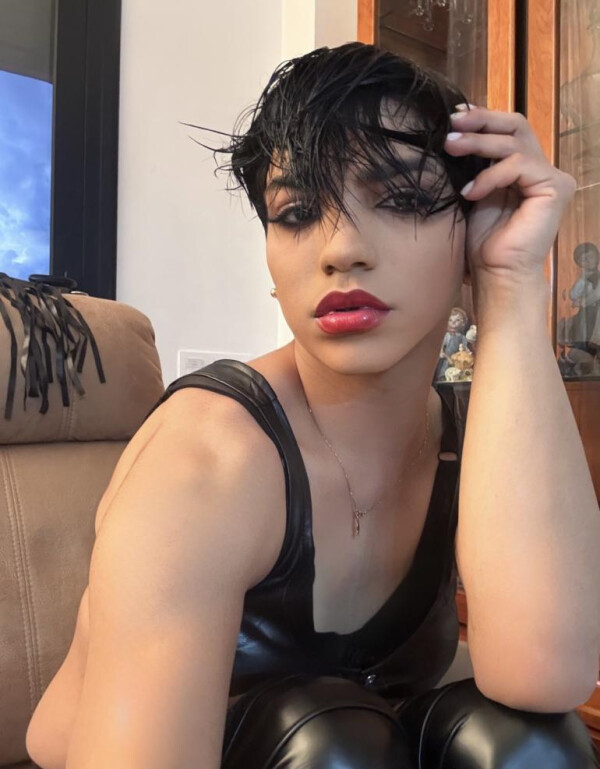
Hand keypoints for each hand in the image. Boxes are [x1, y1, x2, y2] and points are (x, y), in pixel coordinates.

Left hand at [445, 105, 576, 285]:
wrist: (496, 274)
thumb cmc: (482, 242)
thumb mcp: (473, 193)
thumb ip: (473, 164)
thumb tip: (454, 132)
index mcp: (523, 169)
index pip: (507, 131)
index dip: (482, 118)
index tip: (454, 116)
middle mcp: (541, 169)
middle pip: (516, 126)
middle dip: (482, 120)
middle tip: (452, 123)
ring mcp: (551, 178)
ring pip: (514, 142)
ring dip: (478, 143)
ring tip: (451, 148)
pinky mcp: (555, 188)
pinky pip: (519, 165)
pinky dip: (491, 175)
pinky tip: (470, 192)